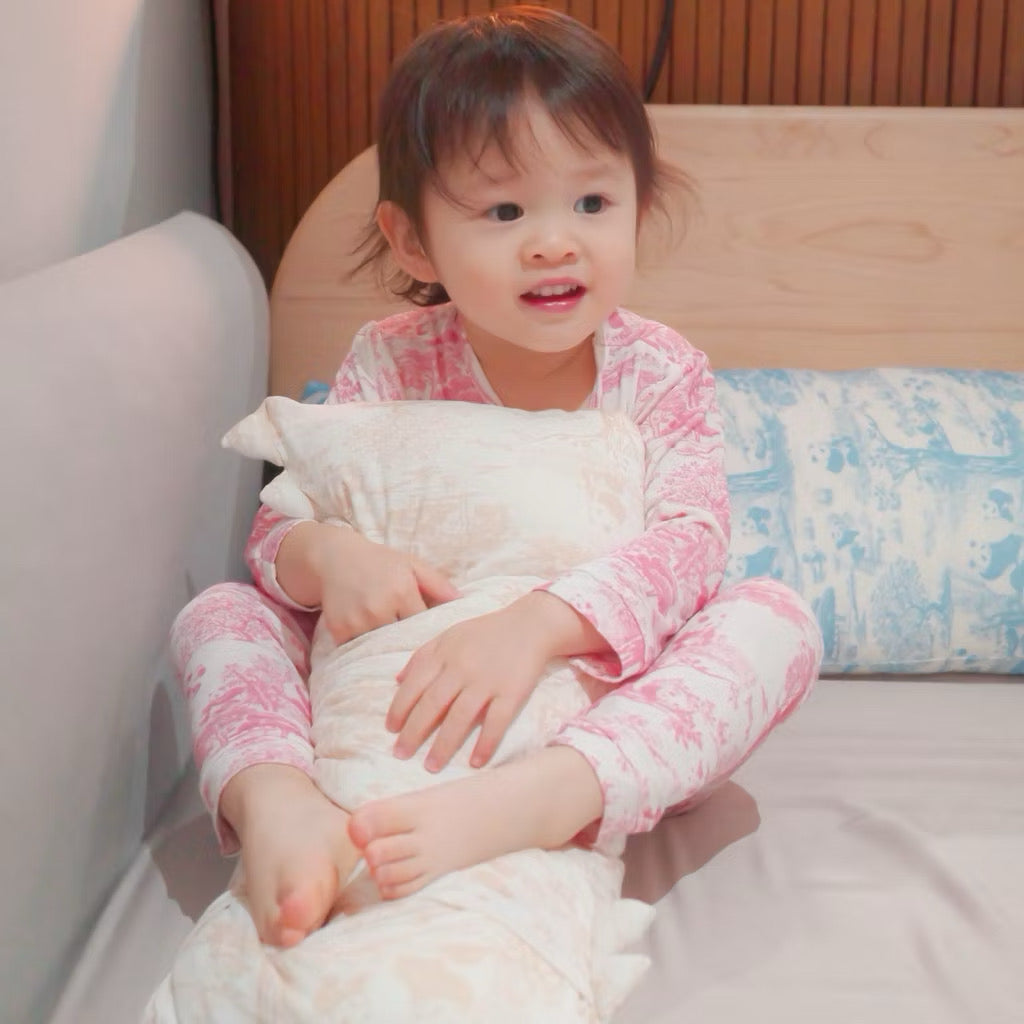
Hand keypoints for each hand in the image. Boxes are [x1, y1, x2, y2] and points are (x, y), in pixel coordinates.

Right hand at [278, 522, 458, 644]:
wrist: (335, 557)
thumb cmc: (379, 561)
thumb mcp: (412, 564)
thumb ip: (438, 583)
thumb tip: (462, 602)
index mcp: (402, 592)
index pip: (423, 625)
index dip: (428, 631)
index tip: (432, 637)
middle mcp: (379, 608)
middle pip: (403, 640)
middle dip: (409, 643)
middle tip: (416, 647)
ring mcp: (357, 621)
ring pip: (381, 647)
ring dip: (387, 648)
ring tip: (393, 645)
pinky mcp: (339, 630)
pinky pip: (359, 649)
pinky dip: (365, 648)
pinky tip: (370, 640)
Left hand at [387, 601, 554, 771]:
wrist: (530, 625)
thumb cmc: (486, 632)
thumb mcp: (450, 635)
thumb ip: (422, 655)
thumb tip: (396, 681)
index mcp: (445, 654)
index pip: (414, 685)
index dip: (400, 708)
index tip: (390, 729)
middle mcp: (462, 668)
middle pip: (432, 705)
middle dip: (413, 732)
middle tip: (400, 754)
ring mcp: (487, 681)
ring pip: (460, 718)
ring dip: (443, 745)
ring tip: (431, 766)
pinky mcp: (512, 692)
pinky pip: (496, 722)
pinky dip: (486, 743)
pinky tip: (476, 762)